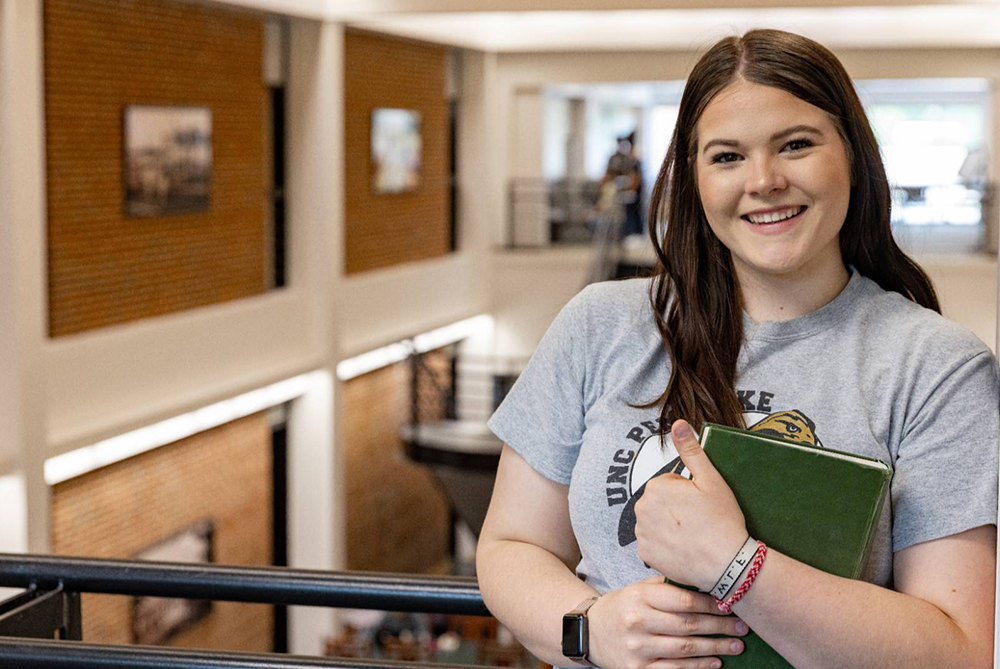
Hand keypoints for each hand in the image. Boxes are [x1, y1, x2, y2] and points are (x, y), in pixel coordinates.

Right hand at [587, 576, 748, 668]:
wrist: (588, 633)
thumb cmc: (621, 607)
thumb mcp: (637, 589)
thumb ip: (666, 587)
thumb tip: (706, 584)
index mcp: (639, 597)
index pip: (683, 601)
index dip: (711, 604)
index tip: (730, 604)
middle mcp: (637, 622)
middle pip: (688, 625)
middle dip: (720, 626)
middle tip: (742, 626)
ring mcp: (637, 649)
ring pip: (685, 649)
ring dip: (715, 648)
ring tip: (736, 645)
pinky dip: (698, 667)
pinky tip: (715, 662)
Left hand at [634, 420, 747, 590]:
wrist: (727, 563)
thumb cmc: (722, 520)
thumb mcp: (711, 480)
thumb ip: (691, 450)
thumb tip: (678, 424)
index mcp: (656, 487)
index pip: (668, 483)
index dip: (686, 492)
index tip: (700, 504)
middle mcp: (642, 509)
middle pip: (658, 502)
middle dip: (674, 507)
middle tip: (698, 520)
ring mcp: (642, 533)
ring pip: (654, 522)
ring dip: (668, 526)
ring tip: (692, 535)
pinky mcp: (645, 554)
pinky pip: (652, 543)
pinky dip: (664, 545)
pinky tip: (683, 549)